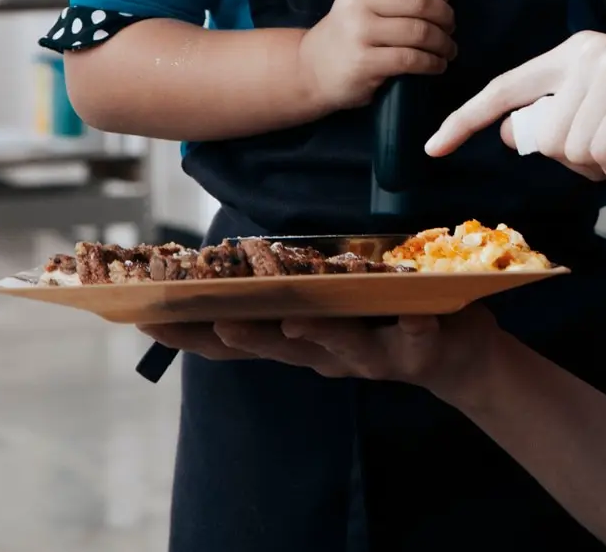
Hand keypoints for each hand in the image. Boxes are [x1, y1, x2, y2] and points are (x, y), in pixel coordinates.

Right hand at [139, 307, 500, 398]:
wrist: (459, 355)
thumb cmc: (386, 317)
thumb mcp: (335, 302)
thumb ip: (297, 284)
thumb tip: (243, 248)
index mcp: (301, 339)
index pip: (237, 340)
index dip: (192, 333)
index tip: (146, 317)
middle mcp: (328, 355)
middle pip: (277, 349)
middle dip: (244, 336)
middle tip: (214, 320)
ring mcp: (373, 357)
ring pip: (340, 347)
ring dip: (316, 335)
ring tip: (296, 322)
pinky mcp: (420, 350)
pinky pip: (416, 335)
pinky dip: (413, 327)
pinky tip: (414, 316)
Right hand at [295, 0, 456, 116]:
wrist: (311, 70)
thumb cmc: (346, 34)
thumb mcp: (358, 3)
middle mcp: (358, 4)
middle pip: (419, 1)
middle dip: (445, 15)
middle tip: (451, 26)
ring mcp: (360, 33)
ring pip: (419, 31)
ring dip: (443, 42)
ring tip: (449, 49)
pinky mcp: (365, 63)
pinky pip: (411, 59)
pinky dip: (433, 63)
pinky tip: (437, 65)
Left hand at [426, 31, 605, 185]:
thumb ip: (565, 120)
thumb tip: (514, 136)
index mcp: (577, 51)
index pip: (505, 88)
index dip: (466, 120)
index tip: (433, 148)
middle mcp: (588, 53)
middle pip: (541, 136)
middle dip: (577, 163)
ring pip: (570, 152)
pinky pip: (603, 157)